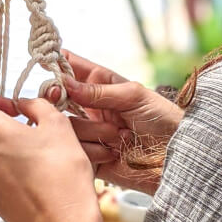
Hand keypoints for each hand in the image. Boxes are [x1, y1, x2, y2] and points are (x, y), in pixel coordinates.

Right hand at [48, 50, 184, 194]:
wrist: (176, 158)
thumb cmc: (163, 119)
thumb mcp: (133, 96)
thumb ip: (97, 91)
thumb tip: (64, 83)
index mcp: (101, 84)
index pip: (71, 67)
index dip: (56, 64)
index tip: (44, 63)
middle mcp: (90, 106)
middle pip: (56, 96)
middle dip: (57, 97)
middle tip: (58, 97)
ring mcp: (87, 130)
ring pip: (64, 124)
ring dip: (89, 129)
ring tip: (119, 135)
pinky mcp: (88, 155)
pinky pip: (73, 148)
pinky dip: (91, 149)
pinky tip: (112, 152)